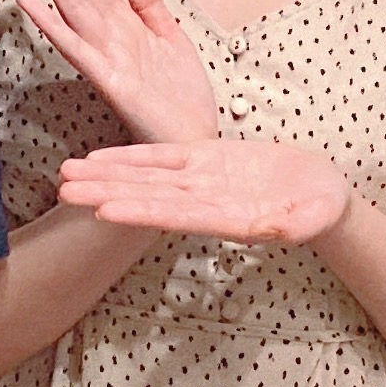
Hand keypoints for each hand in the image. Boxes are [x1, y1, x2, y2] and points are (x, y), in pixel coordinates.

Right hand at [14, 0, 218, 146]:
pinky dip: (53, 25)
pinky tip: (31, 2)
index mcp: (121, 24)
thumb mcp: (170, 37)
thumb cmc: (179, 97)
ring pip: (72, 4)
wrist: (194, 141)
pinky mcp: (109, 81)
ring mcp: (104, 56)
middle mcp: (107, 35)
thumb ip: (148, 1)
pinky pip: (77, 49)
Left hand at [52, 136, 349, 246]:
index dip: (140, 212)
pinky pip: (161, 156)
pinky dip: (130, 156)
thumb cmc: (320, 210)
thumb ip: (290, 224)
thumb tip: (275, 229)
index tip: (106, 212)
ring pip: (144, 178)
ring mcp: (201, 180)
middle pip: (147, 197)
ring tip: (66, 175)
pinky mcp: (206, 158)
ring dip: (104, 176)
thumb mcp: (312, 217)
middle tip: (64, 191)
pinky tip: (99, 158)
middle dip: (104, 193)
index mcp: (226, 218)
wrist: (321, 196)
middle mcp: (204, 201)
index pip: (175, 215)